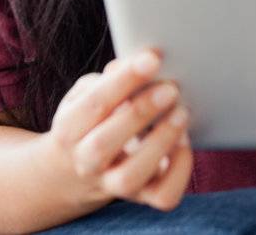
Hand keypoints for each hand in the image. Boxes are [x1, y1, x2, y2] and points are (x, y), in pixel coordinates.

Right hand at [44, 47, 194, 211]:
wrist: (75, 172)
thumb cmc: (90, 119)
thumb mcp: (87, 94)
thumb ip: (110, 78)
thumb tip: (138, 63)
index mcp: (69, 130)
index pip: (92, 105)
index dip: (123, 80)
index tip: (152, 59)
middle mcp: (86, 162)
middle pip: (104, 144)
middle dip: (140, 112)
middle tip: (171, 88)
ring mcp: (112, 184)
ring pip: (131, 177)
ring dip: (161, 143)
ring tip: (181, 113)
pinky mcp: (142, 196)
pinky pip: (163, 195)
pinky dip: (180, 170)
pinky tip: (186, 140)